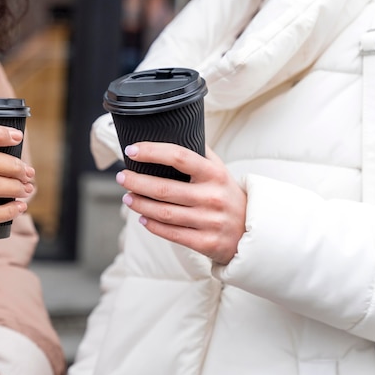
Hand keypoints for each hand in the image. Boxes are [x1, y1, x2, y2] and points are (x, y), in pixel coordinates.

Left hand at [116, 142, 245, 264]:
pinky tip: (142, 218)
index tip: (131, 150)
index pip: (179, 157)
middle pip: (164, 189)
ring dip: (139, 204)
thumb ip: (199, 154)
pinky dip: (152, 225)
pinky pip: (171, 233)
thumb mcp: (220, 171)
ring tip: (127, 198)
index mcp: (215, 174)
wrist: (253, 232)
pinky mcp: (206, 243)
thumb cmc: (228, 196)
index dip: (152, 152)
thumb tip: (172, 131)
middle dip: (136, 182)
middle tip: (122, 177)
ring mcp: (210, 221)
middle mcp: (212, 197)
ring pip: (163, 212)